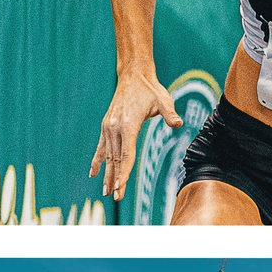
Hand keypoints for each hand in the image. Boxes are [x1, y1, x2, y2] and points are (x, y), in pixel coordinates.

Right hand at [89, 71, 181, 200]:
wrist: (133, 76)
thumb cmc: (150, 89)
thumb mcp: (163, 100)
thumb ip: (169, 113)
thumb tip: (178, 123)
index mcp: (127, 124)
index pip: (126, 154)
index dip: (124, 172)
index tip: (120, 187)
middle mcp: (114, 128)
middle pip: (116, 159)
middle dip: (115, 179)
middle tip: (115, 196)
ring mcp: (108, 127)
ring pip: (107, 156)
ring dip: (106, 174)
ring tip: (105, 192)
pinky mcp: (106, 126)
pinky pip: (101, 148)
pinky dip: (97, 161)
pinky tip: (93, 174)